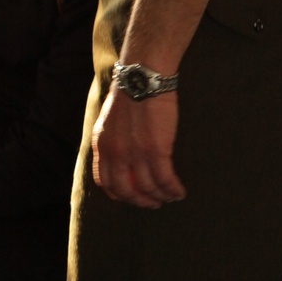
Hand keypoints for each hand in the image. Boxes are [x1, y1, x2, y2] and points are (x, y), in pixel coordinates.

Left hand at [91, 86, 185, 207]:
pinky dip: (173, 189)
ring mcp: (136, 153)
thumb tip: (119, 154)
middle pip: (125, 190)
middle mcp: (116, 153)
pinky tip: (179, 192)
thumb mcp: (109, 118)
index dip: (118, 194)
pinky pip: (165, 179)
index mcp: (102, 144)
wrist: (143, 76)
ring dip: (160, 197)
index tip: (129, 197)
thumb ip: (111, 138)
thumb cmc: (130, 92)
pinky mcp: (157, 150)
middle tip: (153, 204)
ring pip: (148, 188)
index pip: (104, 180)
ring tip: (170, 198)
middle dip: (140, 201)